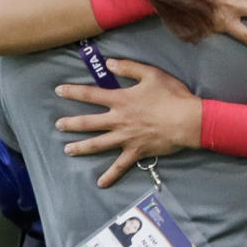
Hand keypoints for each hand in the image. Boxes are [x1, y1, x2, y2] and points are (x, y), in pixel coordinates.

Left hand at [54, 58, 200, 186]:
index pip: (91, 95)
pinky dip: (110, 175)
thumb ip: (128, 67)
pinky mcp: (136, 152)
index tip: (58, 91)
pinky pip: (120, 167)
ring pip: (98, 144)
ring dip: (81, 147)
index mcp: (121, 100)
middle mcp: (118, 120)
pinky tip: (100, 183)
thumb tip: (108, 63)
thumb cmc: (172, 95)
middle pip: (88, 122)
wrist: (187, 120)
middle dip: (71, 123)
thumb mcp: (150, 74)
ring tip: (67, 149)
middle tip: (58, 125)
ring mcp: (125, 138)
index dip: (73, 92)